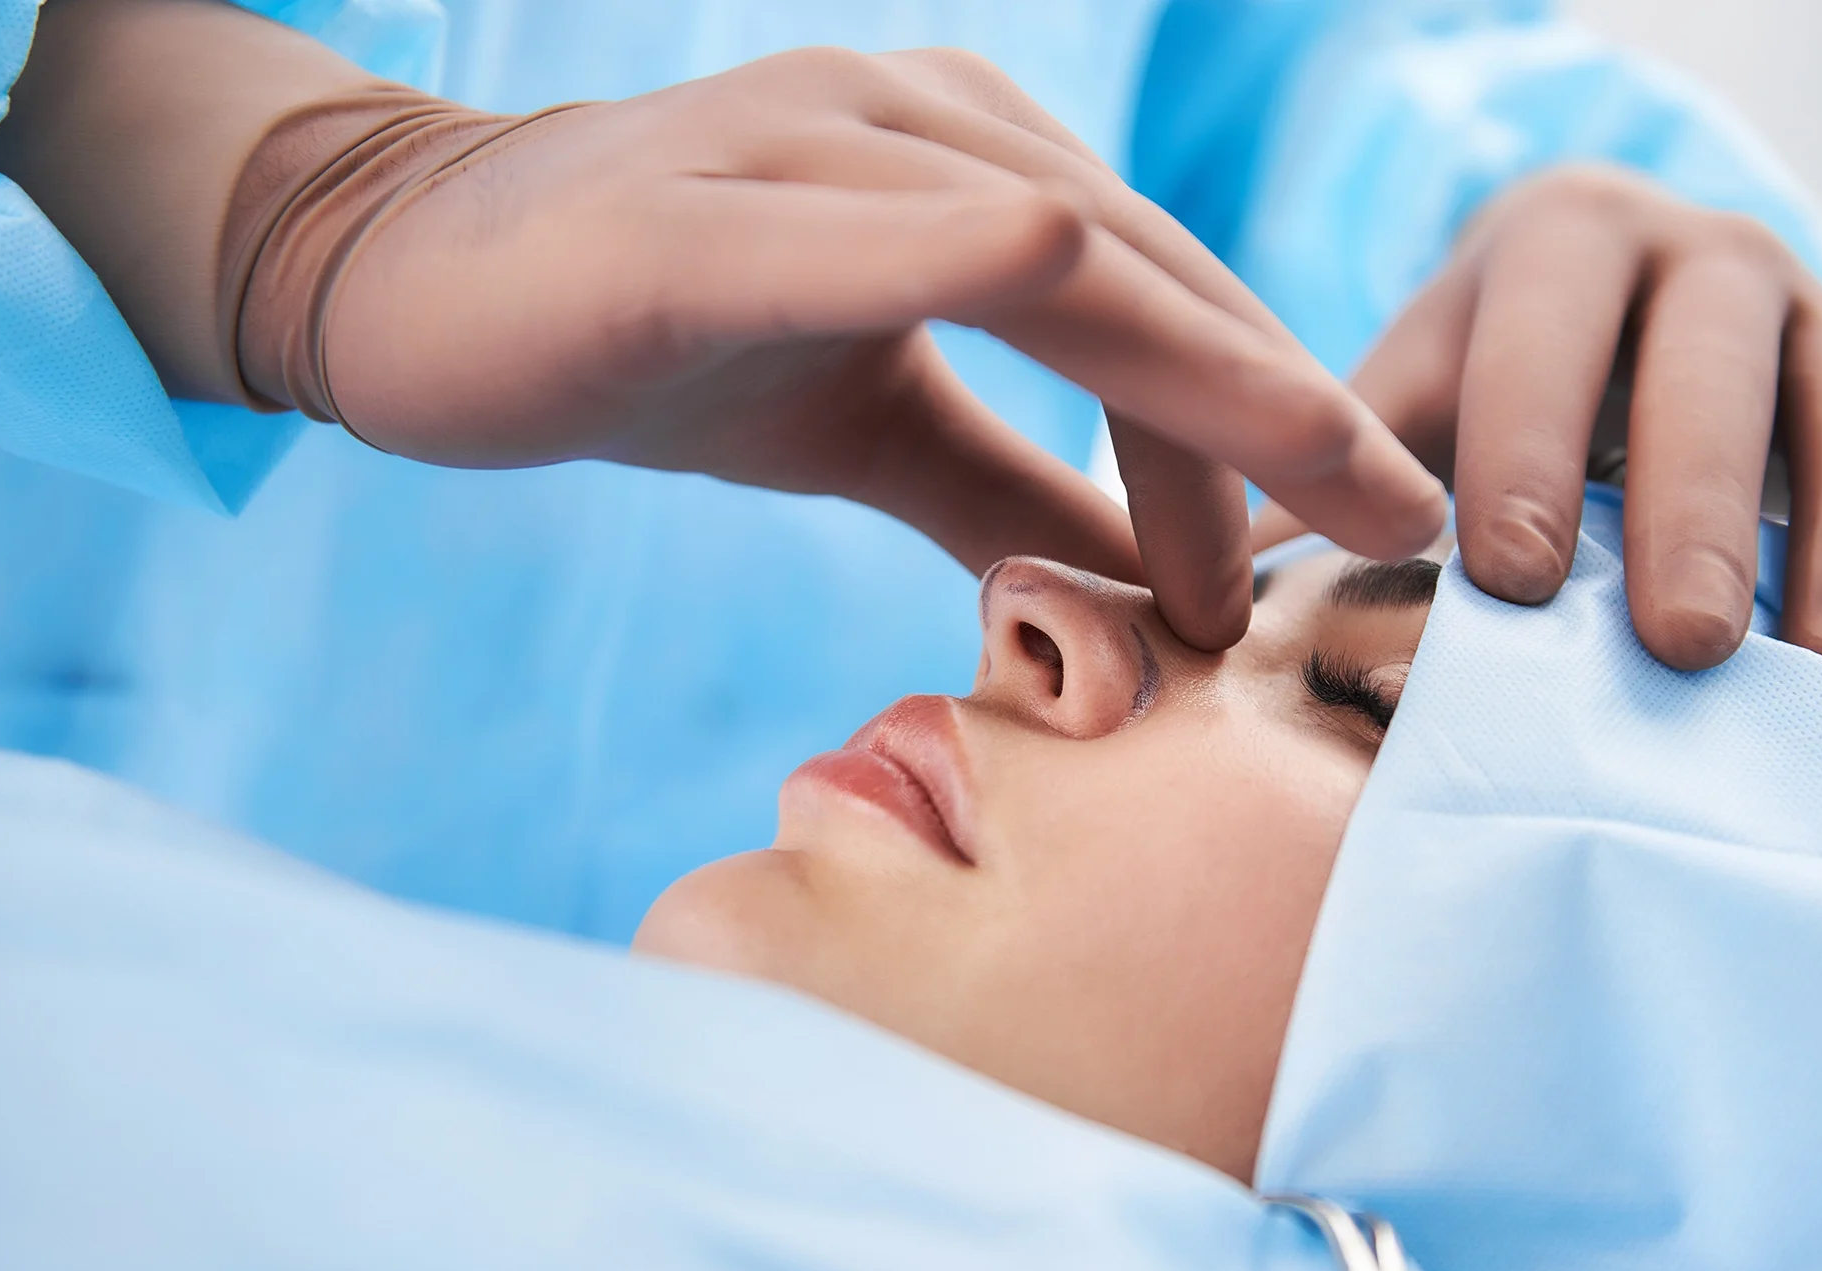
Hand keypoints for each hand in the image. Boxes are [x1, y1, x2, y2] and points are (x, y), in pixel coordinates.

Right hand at [0, 6, 1445, 650]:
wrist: (411, 283)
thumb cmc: (658, 338)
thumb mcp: (876, 431)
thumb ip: (1013, 496)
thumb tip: (1153, 594)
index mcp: (975, 168)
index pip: (1169, 305)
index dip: (1277, 427)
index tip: (1368, 547)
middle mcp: (922, 126)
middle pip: (1154, 278)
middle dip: (1291, 416)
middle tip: (1410, 539)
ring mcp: (814, 145)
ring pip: (1061, 254)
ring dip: (1194, 388)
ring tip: (1292, 529)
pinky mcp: (700, 212)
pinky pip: (880, 227)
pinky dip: (991, 263)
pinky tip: (1073, 291)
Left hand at [1346, 165, 1821, 673]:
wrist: (1589, 290)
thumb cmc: (1472, 380)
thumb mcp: (1394, 399)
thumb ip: (1323, 486)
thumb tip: (1211, 617)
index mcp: (1555, 244)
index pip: (1540, 339)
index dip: (1526, 452)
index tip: (1515, 582)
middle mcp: (1700, 258)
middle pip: (1712, 375)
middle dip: (1700, 512)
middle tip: (1685, 648)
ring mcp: (1813, 315)